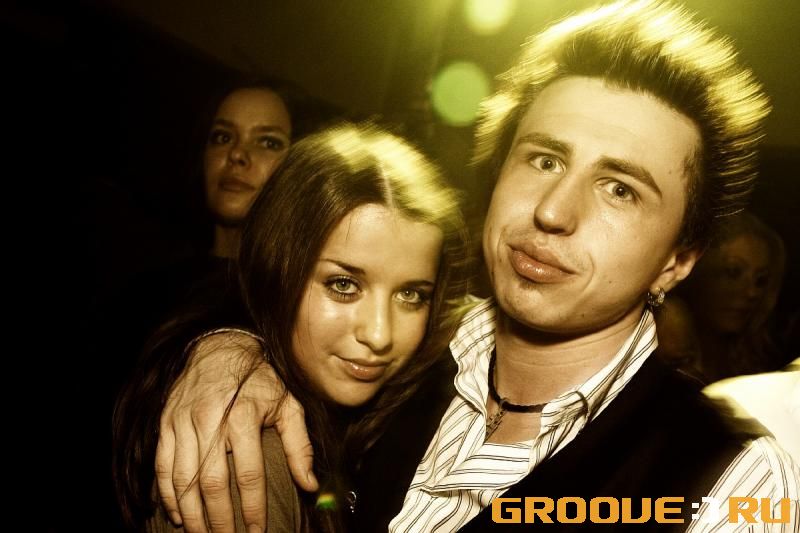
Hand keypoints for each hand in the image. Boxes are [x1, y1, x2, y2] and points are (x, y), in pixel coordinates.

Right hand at [156, 330, 317, 531]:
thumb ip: (300, 444)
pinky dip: (168, 494)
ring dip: (191, 513)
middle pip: (212, 482)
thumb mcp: (288, 403)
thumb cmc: (259, 378)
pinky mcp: (167, 423)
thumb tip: (310, 484)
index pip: (249, 473)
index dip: (252, 507)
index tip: (257, 531)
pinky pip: (162, 465)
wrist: (220, 347)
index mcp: (244, 415)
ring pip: (183, 478)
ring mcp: (184, 422)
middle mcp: (211, 420)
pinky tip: (177, 514)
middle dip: (220, 519)